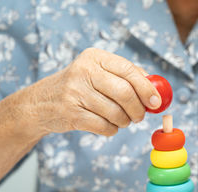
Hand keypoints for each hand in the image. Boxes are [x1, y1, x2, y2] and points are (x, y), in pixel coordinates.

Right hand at [21, 47, 160, 136]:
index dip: (146, 88)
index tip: (156, 102)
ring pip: (116, 113)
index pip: (128, 70)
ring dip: (124, 121)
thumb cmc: (80, 87)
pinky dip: (111, 129)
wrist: (41, 103)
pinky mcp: (71, 113)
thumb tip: (155, 89)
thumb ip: (126, 76)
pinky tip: (106, 125)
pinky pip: (104, 126)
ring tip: (121, 120)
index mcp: (95, 57)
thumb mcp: (98, 73)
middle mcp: (83, 71)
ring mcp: (75, 92)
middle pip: (124, 92)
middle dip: (138, 109)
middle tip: (140, 116)